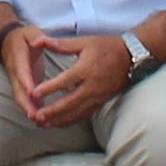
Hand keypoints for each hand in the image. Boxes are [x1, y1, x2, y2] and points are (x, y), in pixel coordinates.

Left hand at [10, 26, 133, 129]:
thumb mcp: (84, 42)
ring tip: (43, 124)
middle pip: (69, 103)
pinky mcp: (100, 103)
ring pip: (76, 113)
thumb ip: (62, 44)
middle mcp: (92, 86)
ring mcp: (97, 97)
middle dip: (52, 112)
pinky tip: (58, 124)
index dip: (49, 88)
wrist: (132, 58)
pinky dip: (70, 121)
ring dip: (59, 121)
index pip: (65, 81)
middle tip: (36, 117)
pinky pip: (84, 115)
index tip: (34, 93)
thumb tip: (40, 40)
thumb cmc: (107, 48)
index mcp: (86, 69)